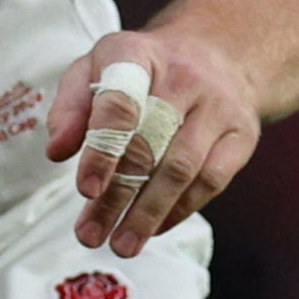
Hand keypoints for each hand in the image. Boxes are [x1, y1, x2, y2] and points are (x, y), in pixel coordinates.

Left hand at [44, 33, 258, 255]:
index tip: (86, 190)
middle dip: (117, 197)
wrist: (219, 54)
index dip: (101, 150)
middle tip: (90, 235)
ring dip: (148, 214)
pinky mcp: (242, 133)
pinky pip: (211, 180)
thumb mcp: (96, 68)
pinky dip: (180, 210)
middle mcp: (184, 76)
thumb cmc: (142, 69)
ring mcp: (219, 106)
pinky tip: (154, 229)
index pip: (120, 104)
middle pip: (149, 144)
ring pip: (182, 169)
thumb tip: (56, 150)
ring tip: (121, 245)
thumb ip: (70, 106)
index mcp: (137, 54)